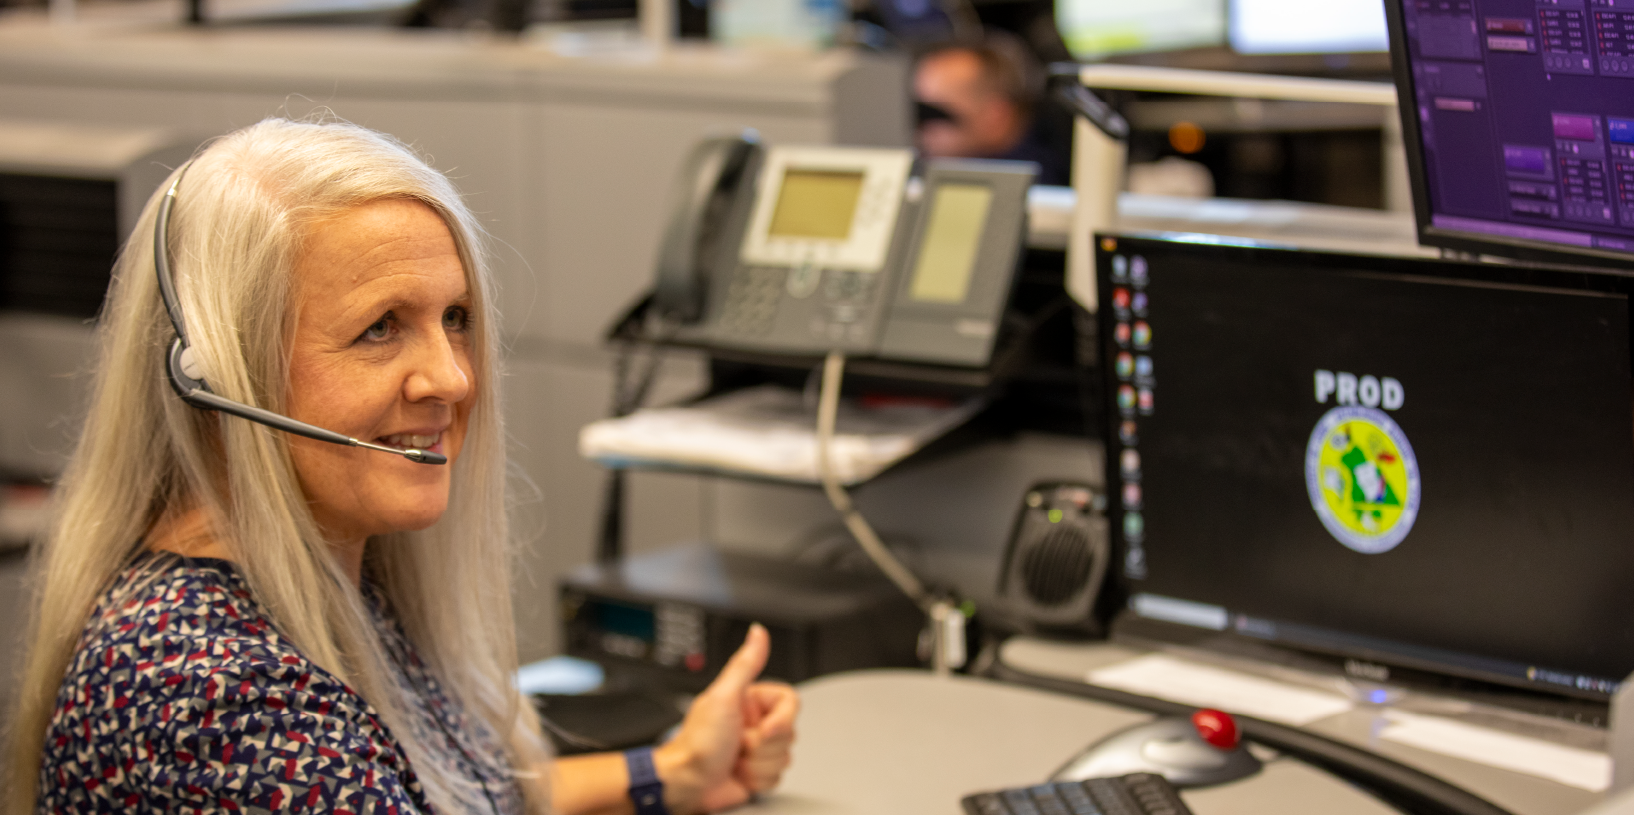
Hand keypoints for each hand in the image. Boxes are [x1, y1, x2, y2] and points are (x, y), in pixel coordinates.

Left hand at [656, 624, 799, 812]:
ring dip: (758, 764)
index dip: (781, 720)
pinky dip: (757, 779)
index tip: (763, 729)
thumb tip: (757, 632)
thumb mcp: (723, 698)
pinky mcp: (757, 771)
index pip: (789, 702)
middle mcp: (755, 722)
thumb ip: (745, 664)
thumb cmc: (698, 744)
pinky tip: (738, 773)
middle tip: (740, 744)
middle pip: (789, 732)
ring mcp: (757, 748)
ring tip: (735, 759)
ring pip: (784, 757)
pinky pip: (776, 777)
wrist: (685, 783)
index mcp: (750, 700)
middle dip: (764, 745)